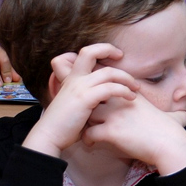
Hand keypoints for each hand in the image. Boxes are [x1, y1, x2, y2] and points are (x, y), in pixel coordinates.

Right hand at [22, 44, 139, 157]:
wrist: (50, 136)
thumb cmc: (64, 124)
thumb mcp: (75, 103)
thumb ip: (87, 95)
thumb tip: (105, 95)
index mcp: (71, 78)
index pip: (85, 53)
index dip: (100, 49)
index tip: (115, 56)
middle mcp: (75, 79)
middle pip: (90, 52)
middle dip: (109, 50)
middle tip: (122, 57)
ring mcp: (79, 87)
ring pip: (108, 72)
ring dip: (126, 78)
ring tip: (135, 87)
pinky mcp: (85, 99)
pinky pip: (110, 88)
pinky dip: (124, 91)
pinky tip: (131, 98)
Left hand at [83, 93, 185, 174]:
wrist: (171, 145)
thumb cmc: (174, 133)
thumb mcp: (177, 117)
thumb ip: (176, 114)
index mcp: (133, 95)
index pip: (109, 85)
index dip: (102, 92)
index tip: (100, 103)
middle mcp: (121, 100)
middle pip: (94, 96)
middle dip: (89, 106)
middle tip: (87, 117)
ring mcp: (115, 115)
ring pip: (87, 113)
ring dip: (85, 122)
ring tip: (86, 130)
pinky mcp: (111, 130)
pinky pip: (88, 132)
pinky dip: (87, 139)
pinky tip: (91, 144)